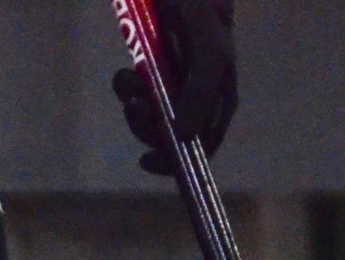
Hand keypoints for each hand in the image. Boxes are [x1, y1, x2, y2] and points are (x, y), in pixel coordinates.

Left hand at [112, 0, 237, 175]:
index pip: (201, 147)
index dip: (176, 161)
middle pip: (168, 135)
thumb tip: (184, 138)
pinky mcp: (153, 70)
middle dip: (147, 125)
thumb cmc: (204, 11)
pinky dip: (126, 87)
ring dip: (133, 104)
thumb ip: (200, 95)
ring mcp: (173, 84)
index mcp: (218, 99)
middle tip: (134, 106)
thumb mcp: (210, 53)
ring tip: (129, 80)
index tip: (147, 159)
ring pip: (148, 115)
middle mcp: (197, 97)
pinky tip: (126, 72)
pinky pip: (135, 92)